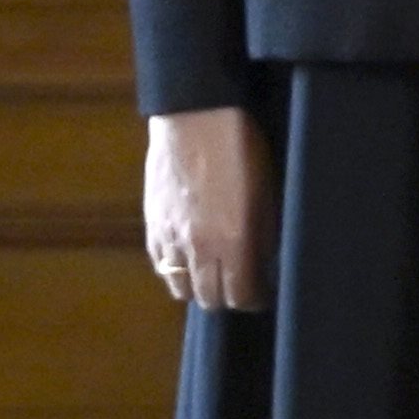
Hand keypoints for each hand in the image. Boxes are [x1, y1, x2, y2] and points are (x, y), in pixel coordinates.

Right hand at [144, 108, 273, 313]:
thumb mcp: (267, 194)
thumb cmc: (241, 150)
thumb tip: (265, 265)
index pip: (240, 296)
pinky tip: (189, 260)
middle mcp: (198, 246)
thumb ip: (264, 236)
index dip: (253, 299)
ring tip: (213, 275)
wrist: (195, 119)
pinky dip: (174, 270)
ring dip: (197, 287)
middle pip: (208, 298)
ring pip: (180, 286)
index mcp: (233, 240)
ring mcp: (170, 237)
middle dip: (227, 297)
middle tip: (240, 286)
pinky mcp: (151, 224)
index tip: (261, 293)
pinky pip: (160, 264)